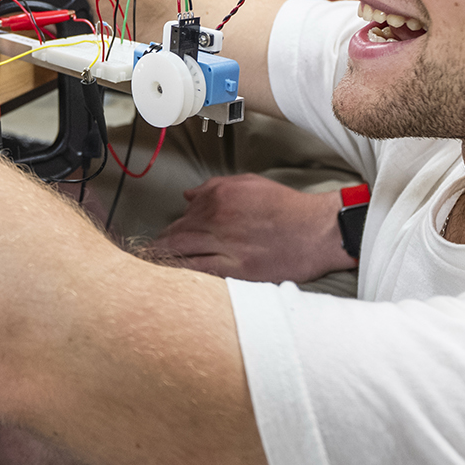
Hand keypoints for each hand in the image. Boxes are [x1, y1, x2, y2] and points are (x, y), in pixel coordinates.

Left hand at [144, 177, 353, 284]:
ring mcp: (225, 244)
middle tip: (145, 258)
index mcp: (219, 196)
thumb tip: (187, 196)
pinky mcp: (237, 269)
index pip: (183, 214)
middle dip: (159, 246)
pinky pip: (199, 272)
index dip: (170, 229)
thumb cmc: (288, 207)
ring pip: (181, 253)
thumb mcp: (251, 184)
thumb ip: (214, 187)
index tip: (161, 239)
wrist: (318, 231)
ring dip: (163, 261)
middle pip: (176, 234)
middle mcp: (217, 218)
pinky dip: (181, 274)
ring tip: (149, 271)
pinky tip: (169, 281)